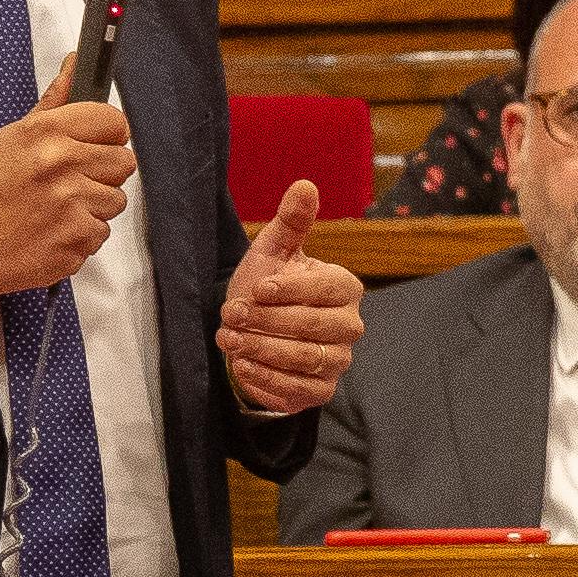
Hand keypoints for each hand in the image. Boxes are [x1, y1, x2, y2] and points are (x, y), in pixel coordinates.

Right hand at [0, 56, 131, 315]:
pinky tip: (54, 230)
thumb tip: (75, 64)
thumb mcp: (14, 137)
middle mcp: (61, 164)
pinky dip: (82, 234)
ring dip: (93, 206)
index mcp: (46, 132)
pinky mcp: (76, 239)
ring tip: (58, 208)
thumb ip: (53, 103)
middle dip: (104, 173)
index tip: (98, 143)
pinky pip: (102, 232)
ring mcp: (71, 204)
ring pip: (116, 200)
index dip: (110, 133)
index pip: (113, 121)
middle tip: (73, 180)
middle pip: (124, 161)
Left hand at [217, 179, 363, 413]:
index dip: (291, 290)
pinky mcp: (320, 392)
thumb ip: (291, 221)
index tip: (258, 288)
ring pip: (304, 360)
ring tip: (228, 338)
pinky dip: (265, 379)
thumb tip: (305, 184)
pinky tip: (240, 364)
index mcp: (345, 289)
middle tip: (231, 314)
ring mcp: (337, 362)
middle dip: (267, 321)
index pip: (326, 290)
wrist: (252, 330)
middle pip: (313, 327)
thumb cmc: (267, 286)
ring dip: (261, 349)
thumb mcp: (273, 251)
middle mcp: (349, 327)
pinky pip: (297, 391)